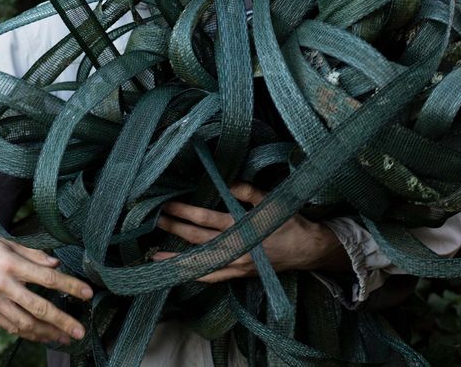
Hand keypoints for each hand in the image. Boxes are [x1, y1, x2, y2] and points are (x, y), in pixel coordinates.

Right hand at [0, 230, 92, 344]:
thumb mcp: (8, 242)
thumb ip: (34, 254)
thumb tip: (56, 265)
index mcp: (12, 264)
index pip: (48, 278)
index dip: (70, 286)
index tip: (87, 293)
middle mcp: (4, 285)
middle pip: (39, 307)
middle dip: (62, 320)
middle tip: (80, 330)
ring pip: (25, 323)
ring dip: (47, 333)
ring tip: (65, 338)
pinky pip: (11, 327)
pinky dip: (28, 334)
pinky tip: (42, 336)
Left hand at [153, 182, 349, 282]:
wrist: (306, 250)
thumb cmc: (289, 222)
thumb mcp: (271, 201)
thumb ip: (247, 191)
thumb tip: (225, 181)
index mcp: (242, 230)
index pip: (206, 220)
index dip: (185, 212)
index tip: (168, 204)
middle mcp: (236, 250)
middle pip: (198, 240)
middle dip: (175, 229)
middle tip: (156, 221)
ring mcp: (236, 266)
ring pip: (201, 263)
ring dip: (177, 258)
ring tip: (154, 255)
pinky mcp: (238, 274)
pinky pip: (212, 278)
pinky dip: (194, 275)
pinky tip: (179, 272)